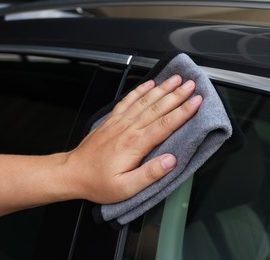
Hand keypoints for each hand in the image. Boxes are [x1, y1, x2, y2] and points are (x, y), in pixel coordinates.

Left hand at [62, 75, 201, 203]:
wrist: (72, 173)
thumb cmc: (98, 182)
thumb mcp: (126, 187)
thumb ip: (150, 174)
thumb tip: (171, 161)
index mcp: (135, 144)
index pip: (165, 124)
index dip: (184, 112)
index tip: (197, 101)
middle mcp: (129, 128)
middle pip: (158, 107)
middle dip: (178, 95)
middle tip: (192, 85)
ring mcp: (120, 122)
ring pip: (145, 100)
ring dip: (163, 88)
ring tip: (176, 79)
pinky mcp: (112, 120)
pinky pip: (128, 100)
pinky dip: (140, 90)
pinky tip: (149, 83)